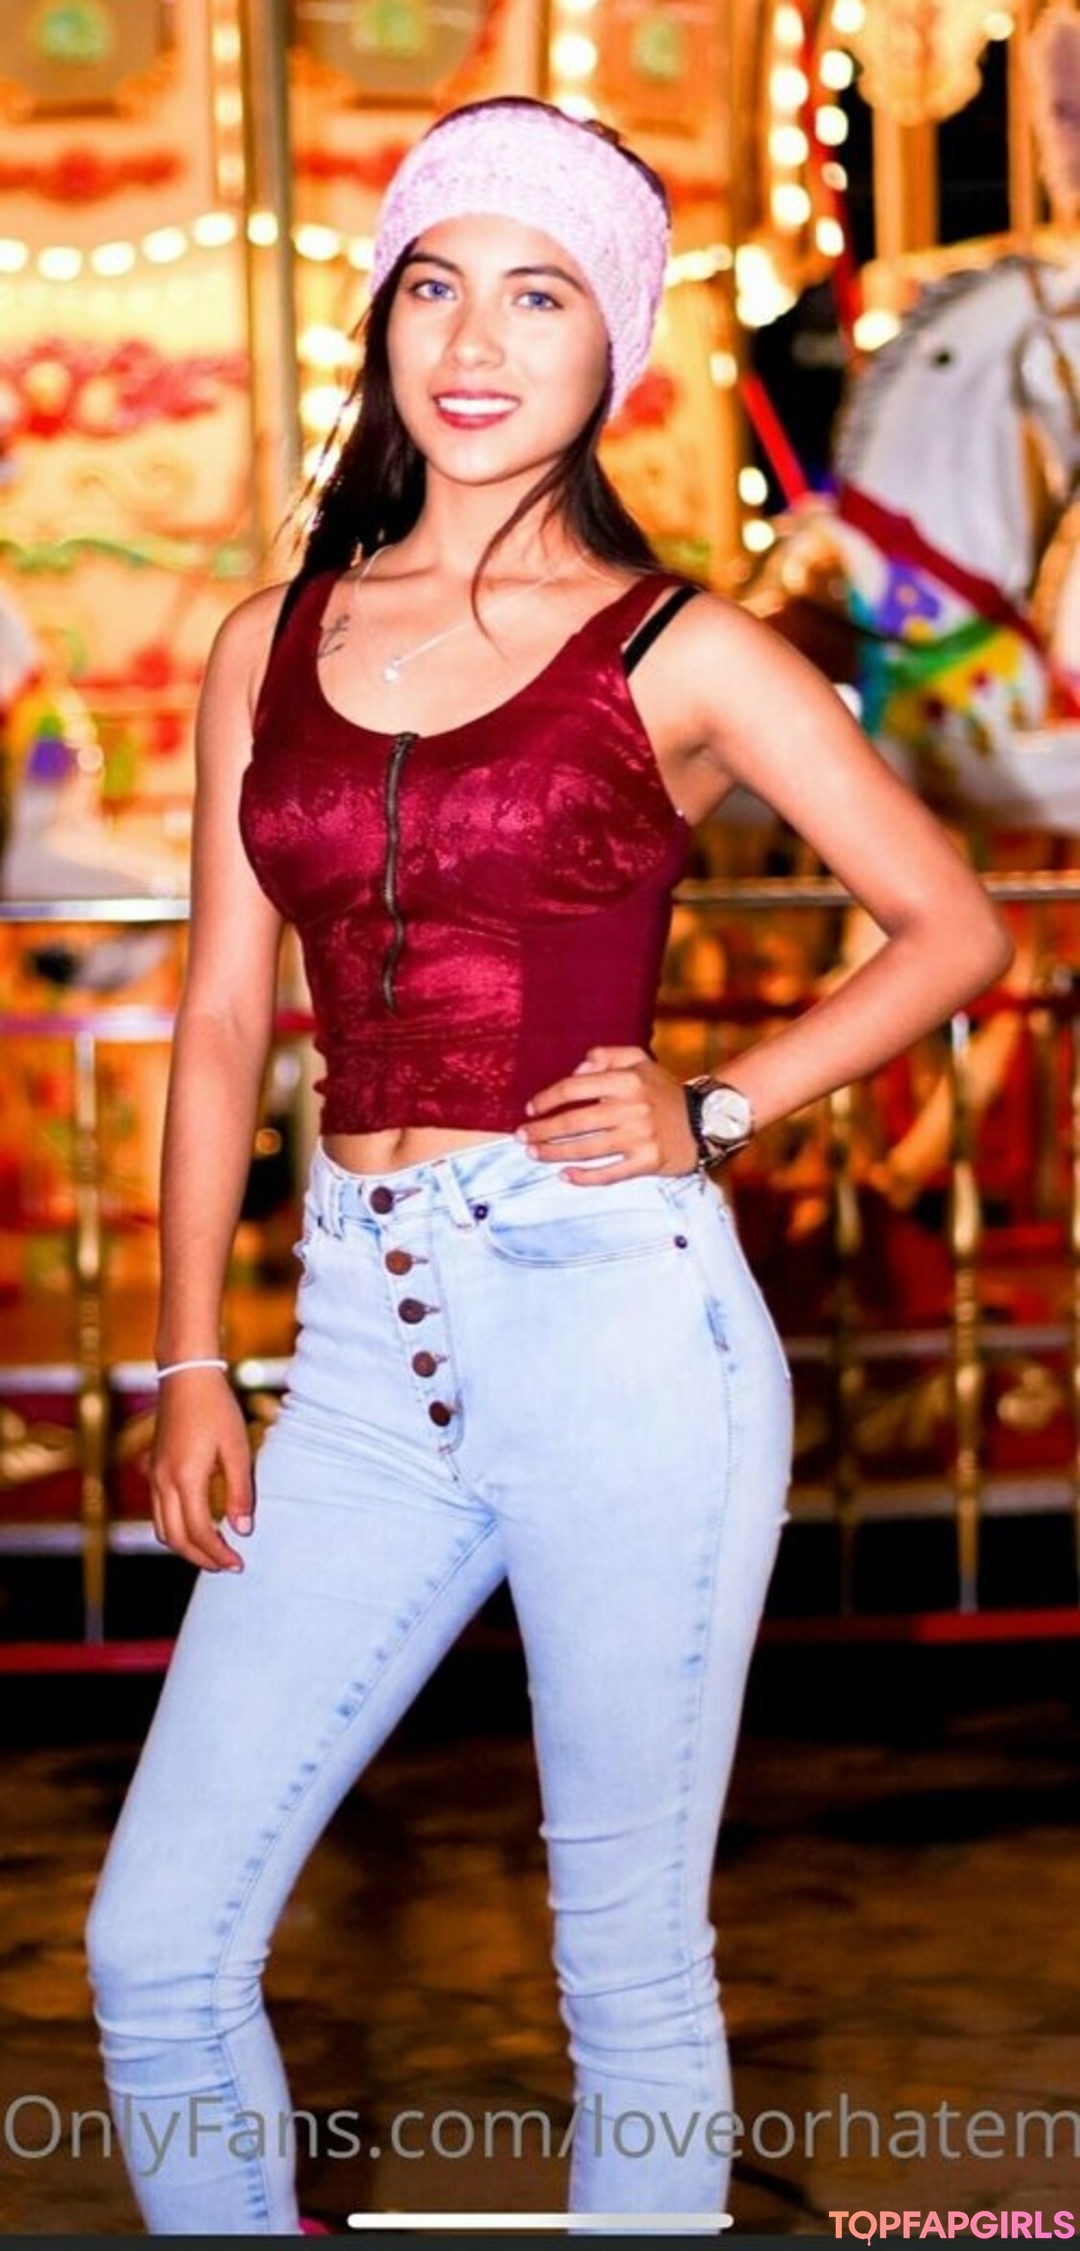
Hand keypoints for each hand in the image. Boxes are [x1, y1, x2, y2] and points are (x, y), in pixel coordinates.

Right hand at [149, 1372, 255, 1570]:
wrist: (187, 1377)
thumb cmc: (217, 1409)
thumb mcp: (237, 1449)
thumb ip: (240, 1491)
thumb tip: (243, 1530)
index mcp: (185, 1478)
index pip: (198, 1532)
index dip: (218, 1553)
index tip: (239, 1563)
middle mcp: (163, 1482)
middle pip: (175, 1539)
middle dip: (201, 1558)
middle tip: (228, 1565)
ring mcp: (154, 1476)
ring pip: (162, 1529)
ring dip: (186, 1547)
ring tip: (214, 1552)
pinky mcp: (154, 1470)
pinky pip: (158, 1513)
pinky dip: (175, 1529)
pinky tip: (196, 1527)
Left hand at [517, 1045, 699, 1184]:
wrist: (705, 1120)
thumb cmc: (662, 1090)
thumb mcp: (639, 1060)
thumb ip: (605, 1056)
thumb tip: (575, 1071)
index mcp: (627, 1080)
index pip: (574, 1088)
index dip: (547, 1099)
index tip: (530, 1109)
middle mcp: (632, 1108)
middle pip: (574, 1122)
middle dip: (541, 1131)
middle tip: (521, 1137)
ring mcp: (641, 1137)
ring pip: (586, 1150)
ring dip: (554, 1154)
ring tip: (534, 1154)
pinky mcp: (648, 1162)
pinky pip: (609, 1174)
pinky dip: (584, 1178)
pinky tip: (564, 1176)